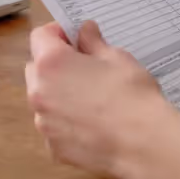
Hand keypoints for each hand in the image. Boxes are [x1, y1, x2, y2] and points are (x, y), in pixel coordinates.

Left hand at [25, 21, 175, 174]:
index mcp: (51, 64)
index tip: (76, 37)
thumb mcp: (116, 57)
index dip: (58, 32)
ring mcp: (44, 123)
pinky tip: (91, 122)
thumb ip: (93, 42)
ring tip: (90, 98)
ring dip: (58, 93)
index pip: (40, 36)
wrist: (143, 143)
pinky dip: (65, 121)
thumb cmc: (131, 95)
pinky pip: (54, 126)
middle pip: (36, 68)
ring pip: (43, 99)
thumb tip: (85, 31)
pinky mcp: (54, 147)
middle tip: (84, 66)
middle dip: (55, 64)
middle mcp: (39, 92)